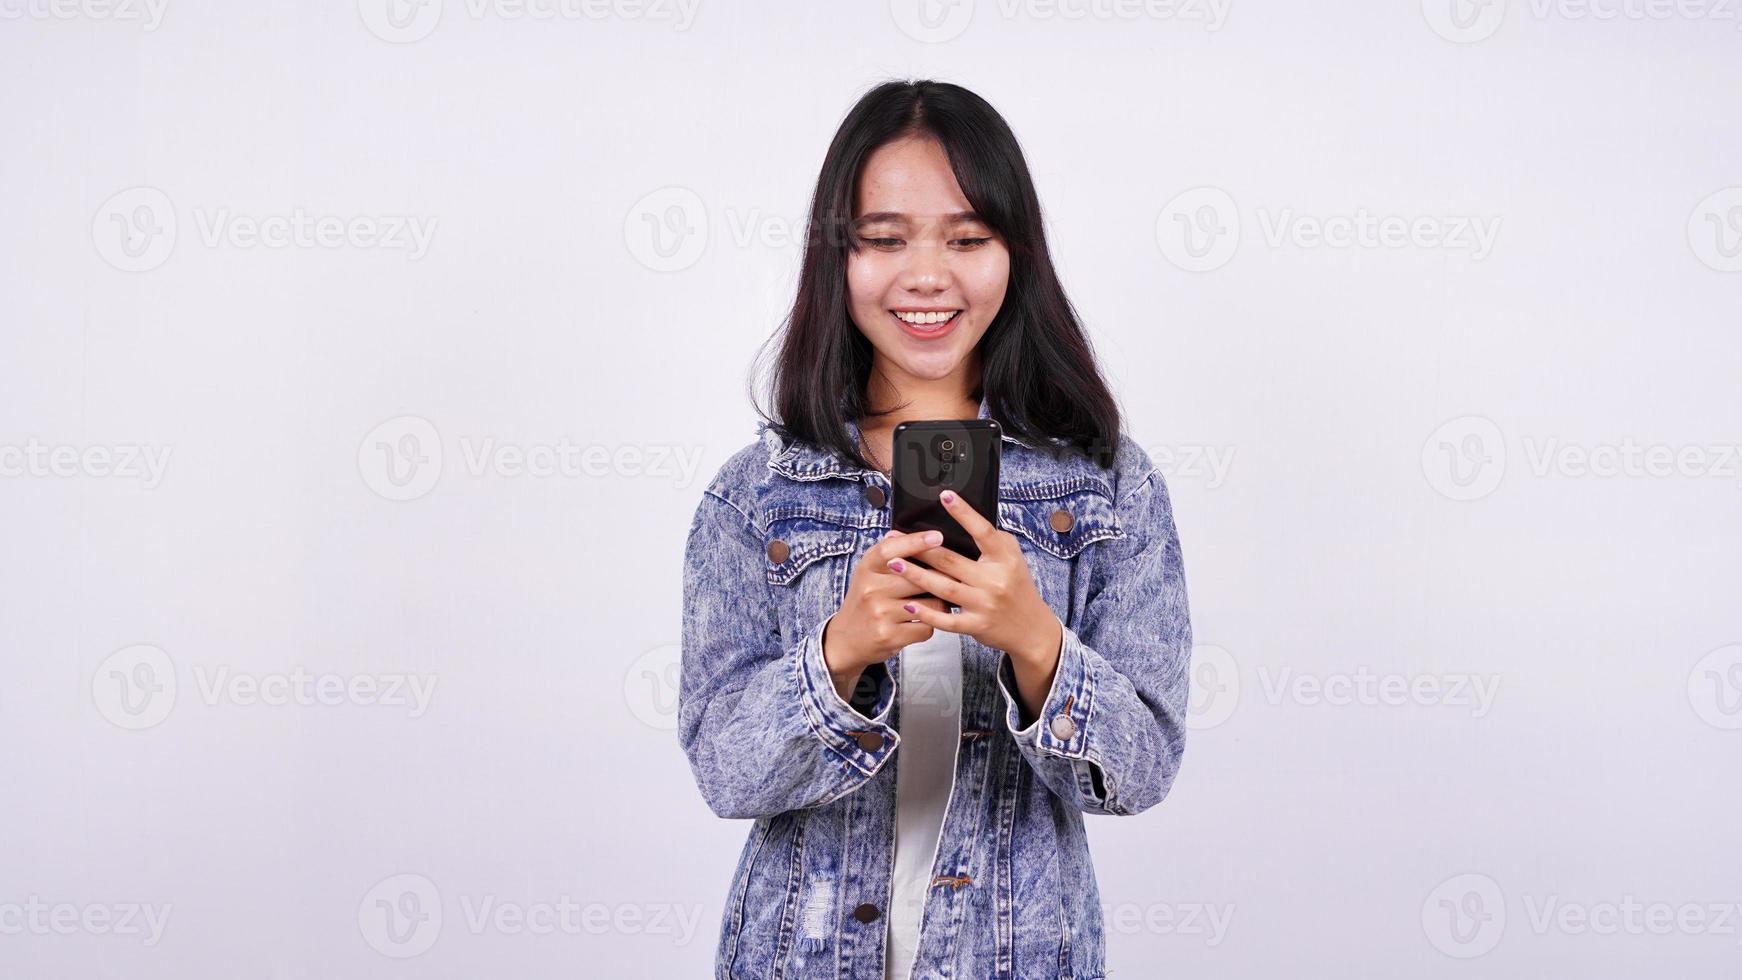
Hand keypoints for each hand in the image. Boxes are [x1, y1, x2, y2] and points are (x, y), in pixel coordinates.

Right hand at [821, 529, 952, 693]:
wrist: (846, 639)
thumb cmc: (865, 600)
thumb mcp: (869, 572)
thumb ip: (889, 553)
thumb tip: (913, 534)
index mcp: (867, 569)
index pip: (890, 550)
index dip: (916, 542)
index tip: (938, 536)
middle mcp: (871, 590)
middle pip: (918, 578)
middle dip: (942, 577)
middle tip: (955, 577)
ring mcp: (880, 614)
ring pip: (929, 604)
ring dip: (939, 603)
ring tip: (937, 601)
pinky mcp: (890, 637)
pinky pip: (926, 627)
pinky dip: (931, 624)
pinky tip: (924, 620)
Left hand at [882, 490, 1062, 667]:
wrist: (1031, 629)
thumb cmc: (1016, 586)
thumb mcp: (1013, 557)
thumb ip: (992, 539)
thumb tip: (966, 517)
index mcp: (1004, 558)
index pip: (982, 531)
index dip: (964, 512)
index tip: (945, 496)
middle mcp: (994, 580)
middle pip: (951, 560)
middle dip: (921, 548)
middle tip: (896, 537)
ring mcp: (984, 604)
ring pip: (944, 587)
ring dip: (916, 575)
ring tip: (893, 564)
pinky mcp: (976, 625)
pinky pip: (947, 620)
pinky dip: (927, 613)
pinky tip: (909, 604)